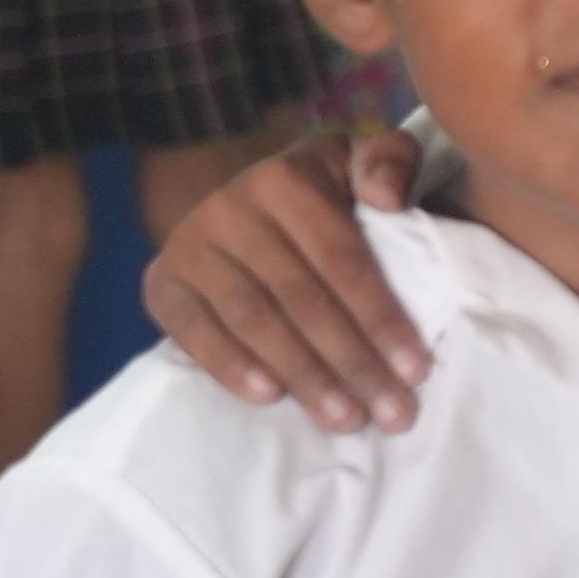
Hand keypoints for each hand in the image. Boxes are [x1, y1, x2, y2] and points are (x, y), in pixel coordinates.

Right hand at [138, 128, 429, 430]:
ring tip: (344, 419)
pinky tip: (267, 398)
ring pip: (254, 321)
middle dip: (352, 362)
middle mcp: (231, 209)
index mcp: (287, 180)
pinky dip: (228, 366)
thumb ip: (389, 160)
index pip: (342, 260)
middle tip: (391, 415)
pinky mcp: (162, 282)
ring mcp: (190, 247)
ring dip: (302, 376)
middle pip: (301, 298)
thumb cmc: (325, 188)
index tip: (416, 371)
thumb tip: (385, 196)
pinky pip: (192, 331)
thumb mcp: (360, 158)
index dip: (380, 317)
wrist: (246, 199)